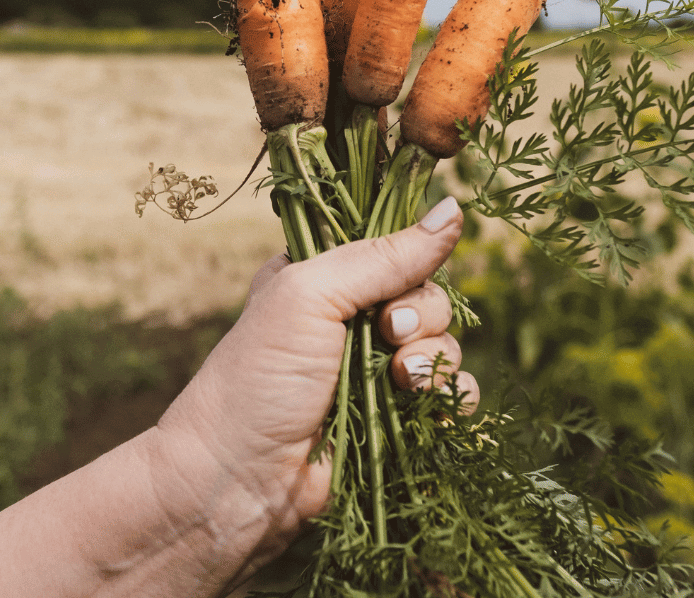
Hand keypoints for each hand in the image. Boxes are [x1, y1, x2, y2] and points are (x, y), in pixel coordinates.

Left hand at [151, 196, 477, 590]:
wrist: (239, 484)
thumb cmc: (259, 378)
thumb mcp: (311, 295)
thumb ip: (384, 257)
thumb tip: (454, 209)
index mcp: (327, 277)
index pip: (395, 248)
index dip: (409, 263)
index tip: (390, 289)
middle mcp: (355, 319)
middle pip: (429, 295)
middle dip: (421, 315)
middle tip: (388, 335)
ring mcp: (378, 372)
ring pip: (445, 345)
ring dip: (434, 359)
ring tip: (401, 381)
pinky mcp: (398, 421)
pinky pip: (453, 396)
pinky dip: (451, 399)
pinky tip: (426, 408)